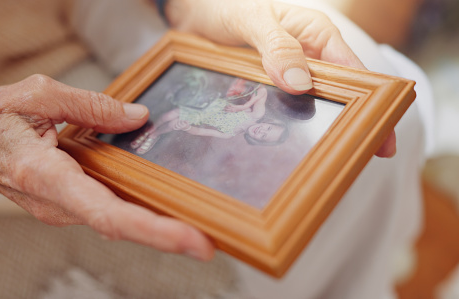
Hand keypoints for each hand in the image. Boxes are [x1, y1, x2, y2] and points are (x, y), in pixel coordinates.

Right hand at [0, 75, 213, 260]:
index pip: (107, 212)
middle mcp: (55, 203)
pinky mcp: (64, 203)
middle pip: (118, 224)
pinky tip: (159, 204)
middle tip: (210, 240)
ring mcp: (59, 208)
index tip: (193, 242)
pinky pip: (104, 207)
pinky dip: (134, 210)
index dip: (153, 231)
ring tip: (196, 224)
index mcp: (46, 176)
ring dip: (153, 224)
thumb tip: (138, 118)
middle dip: (166, 234)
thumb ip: (91, 106)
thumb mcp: (37, 96)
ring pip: (113, 218)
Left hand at [166, 0, 395, 157]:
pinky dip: (285, 125)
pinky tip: (285, 146)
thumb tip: (300, 84)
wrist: (194, 14)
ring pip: (310, 106)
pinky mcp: (268, 87)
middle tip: (356, 158)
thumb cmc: (225, 6)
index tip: (381, 136)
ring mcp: (288, 74)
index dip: (373, 104)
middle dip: (348, 124)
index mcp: (317, 34)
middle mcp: (308, 56)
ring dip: (315, 128)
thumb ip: (276, 46)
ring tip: (325, 159)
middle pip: (338, 95)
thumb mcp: (251, 21)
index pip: (357, 72)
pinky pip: (282, 109)